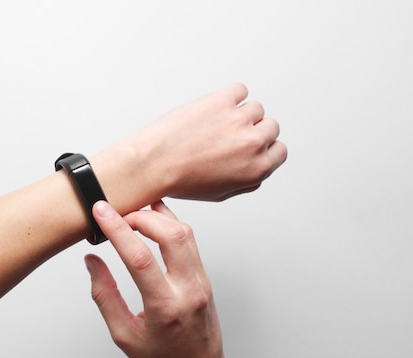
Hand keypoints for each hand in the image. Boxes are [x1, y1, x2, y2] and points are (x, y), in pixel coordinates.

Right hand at [85, 201, 248, 357]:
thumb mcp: (123, 335)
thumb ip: (105, 295)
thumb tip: (92, 262)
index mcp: (165, 307)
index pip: (139, 257)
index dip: (117, 229)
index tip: (101, 212)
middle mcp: (188, 290)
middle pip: (170, 234)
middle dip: (140, 216)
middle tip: (117, 214)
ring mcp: (201, 283)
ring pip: (185, 233)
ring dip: (158, 217)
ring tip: (133, 214)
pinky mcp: (205, 279)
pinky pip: (191, 243)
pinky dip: (171, 226)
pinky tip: (155, 221)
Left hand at [126, 82, 286, 201]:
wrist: (153, 163)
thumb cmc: (179, 180)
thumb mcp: (219, 194)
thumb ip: (246, 181)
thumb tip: (257, 167)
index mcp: (257, 169)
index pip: (279, 151)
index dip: (264, 147)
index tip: (251, 145)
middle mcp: (252, 143)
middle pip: (270, 127)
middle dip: (252, 130)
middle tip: (228, 134)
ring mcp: (239, 119)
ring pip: (255, 108)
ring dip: (238, 113)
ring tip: (214, 123)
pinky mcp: (222, 100)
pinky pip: (239, 90)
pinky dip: (230, 95)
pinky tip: (214, 107)